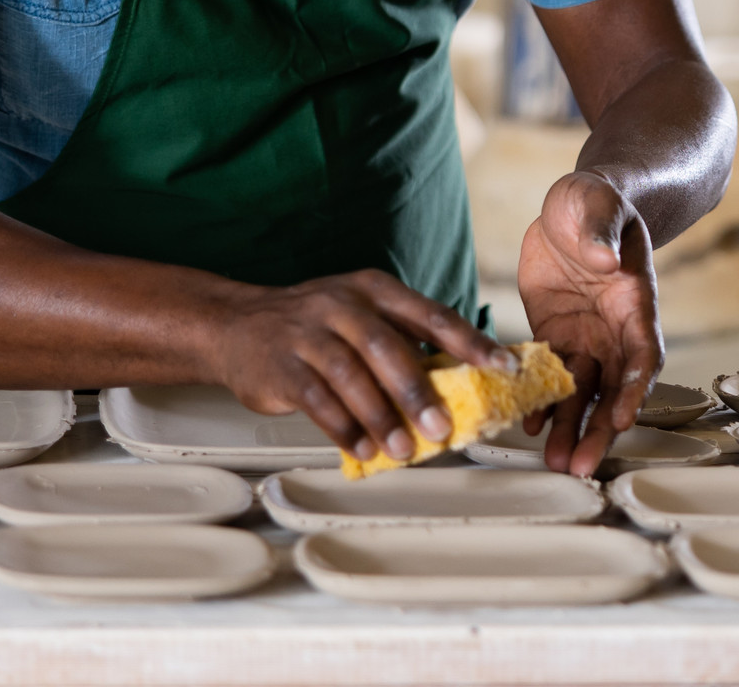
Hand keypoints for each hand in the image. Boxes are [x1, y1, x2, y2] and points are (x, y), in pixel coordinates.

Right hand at [203, 270, 512, 464]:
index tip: (502, 367)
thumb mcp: (360, 317)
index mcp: (375, 289)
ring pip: (350, 375)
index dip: (469, 341)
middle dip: (417, 391)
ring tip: (402, 447)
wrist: (236, 324)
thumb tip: (457, 387)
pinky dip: (342, 427)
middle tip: (441, 427)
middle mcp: (342, 304)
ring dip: (379, 416)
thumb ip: (402, 343)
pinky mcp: (281, 364)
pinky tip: (360, 447)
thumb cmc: (314, 326)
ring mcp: (308, 333)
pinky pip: (316, 398)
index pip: (430, 314)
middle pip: (387, 346)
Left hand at [516, 170, 662, 477]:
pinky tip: (528, 424)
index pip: (643, 352)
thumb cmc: (595, 200)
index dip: (635, 387)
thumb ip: (600, 230)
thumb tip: (602, 260)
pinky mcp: (555, 336)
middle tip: (583, 465)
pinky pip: (550, 376)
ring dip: (571, 427)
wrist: (574, 208)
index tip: (623, 417)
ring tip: (557, 462)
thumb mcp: (596, 203)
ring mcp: (585, 336)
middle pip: (614, 387)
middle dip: (600, 428)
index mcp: (634, 300)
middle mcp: (614, 329)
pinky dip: (541, 401)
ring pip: (583, 392)